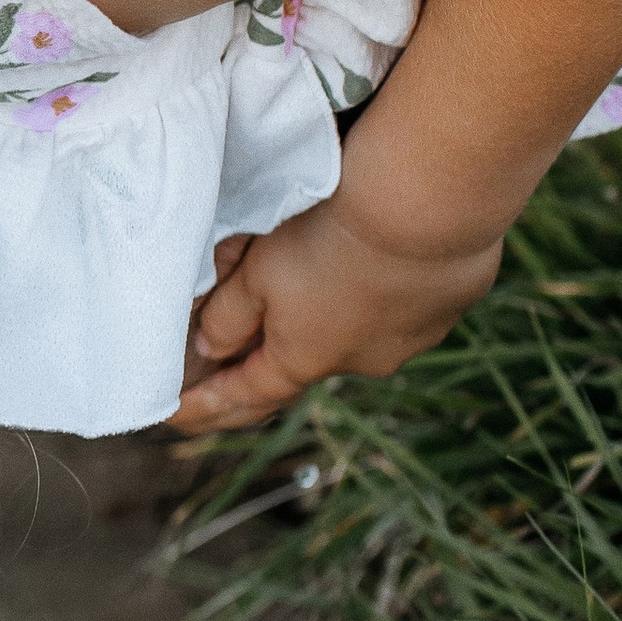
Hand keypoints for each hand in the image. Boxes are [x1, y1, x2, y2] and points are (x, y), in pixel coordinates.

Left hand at [174, 199, 502, 430]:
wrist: (425, 206)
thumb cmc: (328, 241)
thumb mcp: (255, 275)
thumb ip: (227, 317)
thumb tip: (211, 351)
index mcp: (304, 360)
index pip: (245, 396)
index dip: (207, 406)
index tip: (175, 414)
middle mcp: (359, 361)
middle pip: (304, 363)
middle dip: (272, 358)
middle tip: (238, 358)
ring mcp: (409, 337)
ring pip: (357, 332)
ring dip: (333, 318)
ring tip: (318, 288)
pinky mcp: (445, 305)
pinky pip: (402, 304)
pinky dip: (381, 291)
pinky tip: (379, 264)